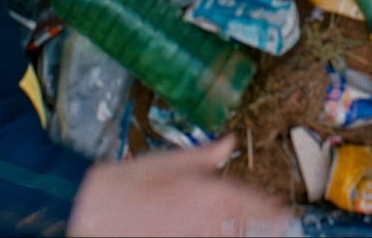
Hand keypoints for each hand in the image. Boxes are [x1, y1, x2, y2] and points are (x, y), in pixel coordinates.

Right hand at [69, 136, 290, 236]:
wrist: (87, 208)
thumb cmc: (123, 184)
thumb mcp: (166, 161)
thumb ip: (203, 156)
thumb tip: (228, 143)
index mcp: (199, 190)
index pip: (246, 201)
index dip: (269, 208)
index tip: (284, 213)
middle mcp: (198, 217)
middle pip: (242, 226)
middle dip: (262, 226)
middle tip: (280, 226)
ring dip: (243, 236)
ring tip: (256, 235)